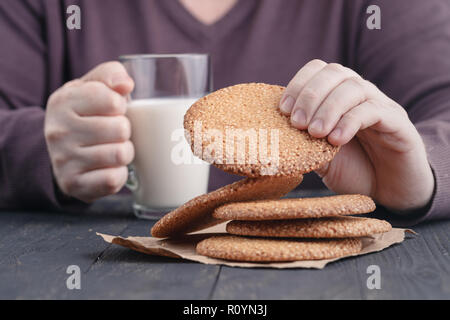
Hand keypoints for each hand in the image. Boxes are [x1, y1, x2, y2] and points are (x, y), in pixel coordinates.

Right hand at [44, 62, 134, 202]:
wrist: (63, 153)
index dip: (121, 105)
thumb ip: (110, 75)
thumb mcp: (92, 87)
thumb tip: (126, 84)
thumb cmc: (86, 114)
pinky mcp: (73, 184)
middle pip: (120, 129)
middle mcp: (58, 131)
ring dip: (125, 153)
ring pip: (120, 154)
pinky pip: (113, 179)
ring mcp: (63, 160)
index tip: (113, 109)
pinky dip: (119, 174)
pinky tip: (109, 167)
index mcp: (63, 101)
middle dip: (125, 131)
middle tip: (114, 133)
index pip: (111, 99)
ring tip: (113, 149)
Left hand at [280, 59, 434, 211]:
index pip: (318, 70)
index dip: (298, 84)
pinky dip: (350, 122)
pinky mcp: (398, 123)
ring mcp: (381, 106)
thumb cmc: (355, 171)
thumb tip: (273, 138)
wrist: (391, 193)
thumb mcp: (321, 158)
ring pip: (354, 88)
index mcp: (339, 97)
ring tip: (315, 133)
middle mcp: (360, 95)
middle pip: (335, 73)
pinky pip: (374, 111)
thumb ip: (303, 144)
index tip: (283, 110)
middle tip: (297, 123)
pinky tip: (336, 140)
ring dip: (329, 108)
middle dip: (310, 95)